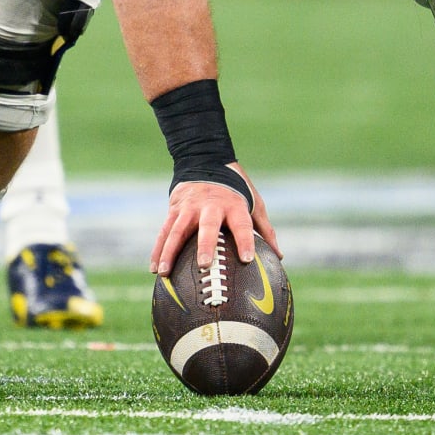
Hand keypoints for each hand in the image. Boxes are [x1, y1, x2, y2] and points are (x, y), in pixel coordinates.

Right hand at [151, 163, 279, 274]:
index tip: (247, 259)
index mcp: (234, 205)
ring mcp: (190, 207)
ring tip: (165, 273)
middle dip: (205, 245)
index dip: (245, 241)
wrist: (206, 161)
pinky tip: (155, 269)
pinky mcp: (174, 209)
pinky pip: (165, 231)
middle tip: (204, 265)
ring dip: (170, 251)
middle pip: (207, 226)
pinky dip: (159, 249)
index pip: (242, 224)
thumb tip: (279, 257)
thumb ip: (264, 229)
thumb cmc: (236, 190)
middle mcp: (210, 205)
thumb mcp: (254, 203)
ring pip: (177, 230)